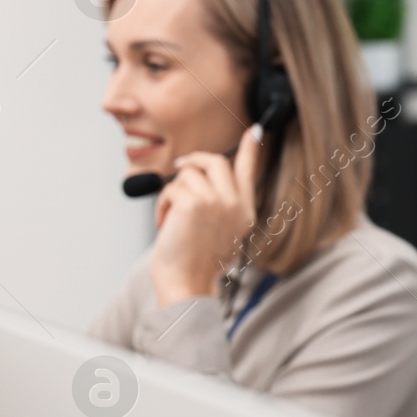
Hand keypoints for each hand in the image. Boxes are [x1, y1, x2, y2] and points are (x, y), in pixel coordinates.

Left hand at [150, 126, 262, 305]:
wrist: (187, 284)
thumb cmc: (196, 262)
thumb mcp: (220, 232)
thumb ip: (221, 203)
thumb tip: (201, 176)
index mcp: (245, 212)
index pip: (249, 171)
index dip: (250, 149)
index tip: (255, 131)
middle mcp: (236, 204)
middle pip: (216, 162)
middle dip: (194, 161)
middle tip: (181, 166)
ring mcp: (217, 202)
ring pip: (189, 173)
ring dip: (172, 192)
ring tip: (170, 216)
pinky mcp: (194, 203)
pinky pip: (172, 187)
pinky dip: (162, 204)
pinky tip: (164, 222)